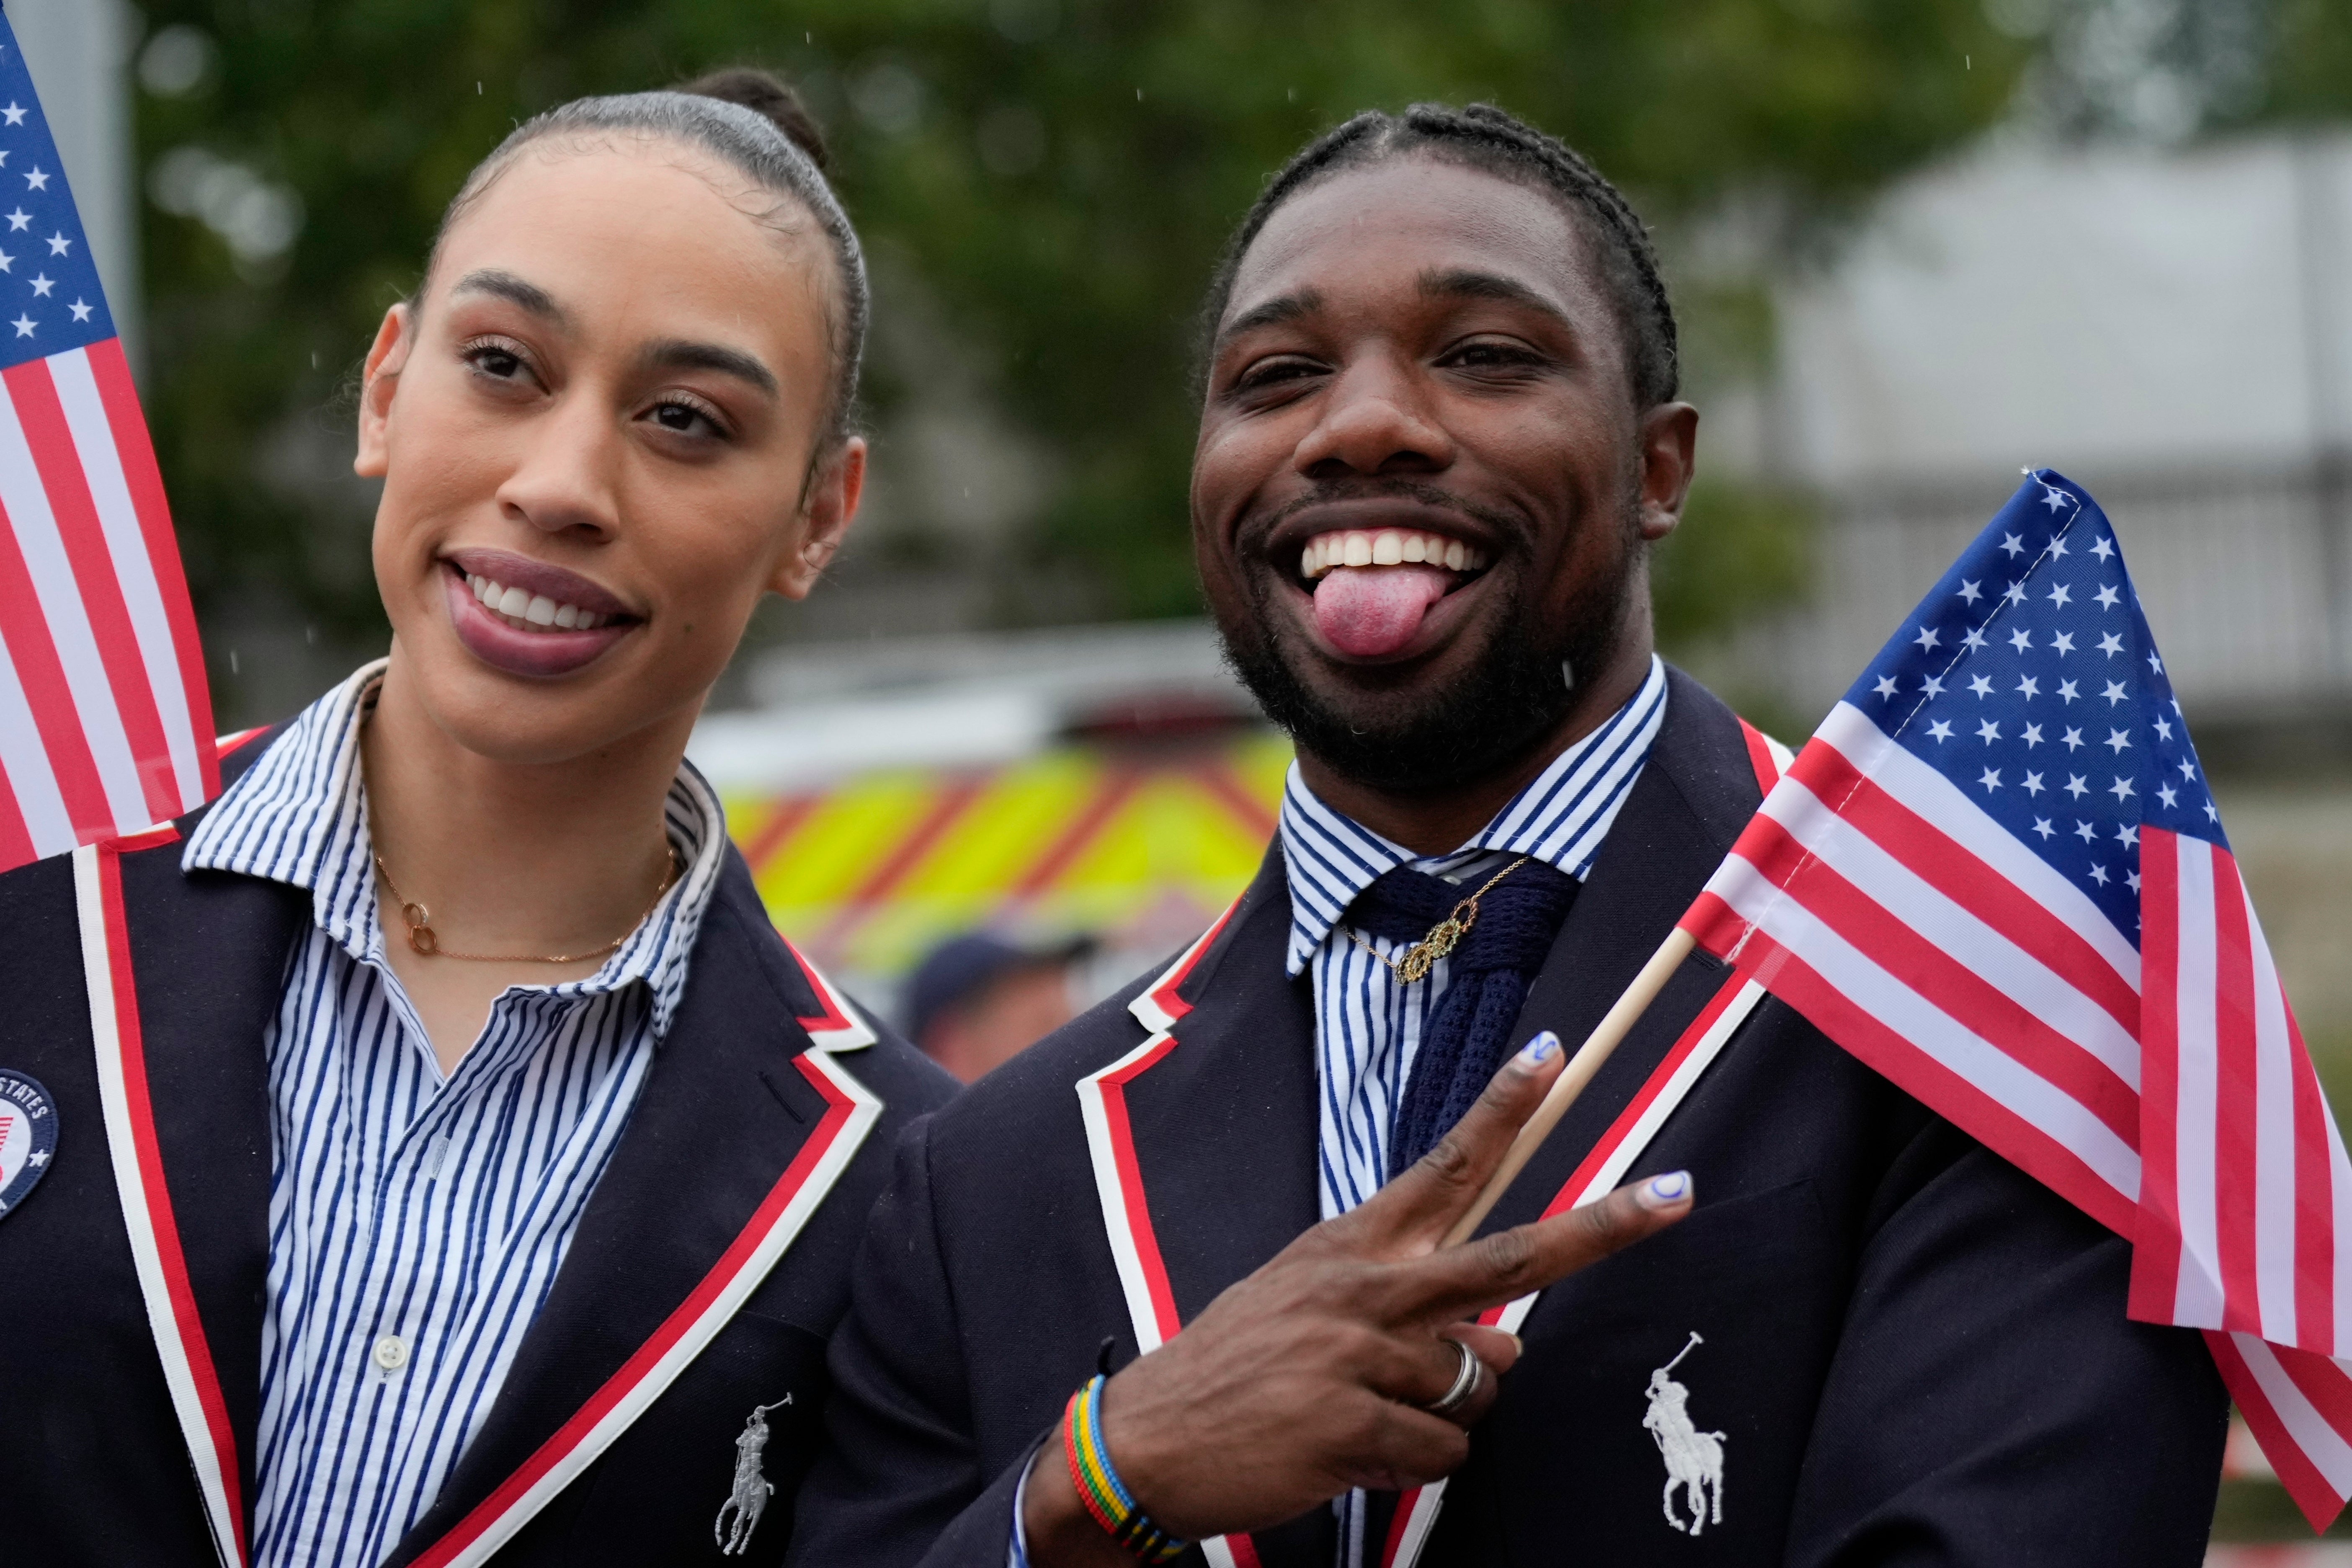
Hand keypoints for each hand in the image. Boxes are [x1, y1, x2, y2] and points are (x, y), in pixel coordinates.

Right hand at [1021, 1032, 1693, 1562]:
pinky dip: (1410, 1462)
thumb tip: (1502, 1342)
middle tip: (1677, 1193)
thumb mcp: (1306, 1307)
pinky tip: (1353, 1452)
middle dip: (1604, 1225)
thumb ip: (1408, 1312)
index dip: (1502, 1110)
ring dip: (1442, 1412)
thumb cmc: (1236, 1369)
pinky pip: (1443, 1448)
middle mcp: (1366, 1288)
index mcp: (1351, 1246)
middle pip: (1512, 1254)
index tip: (1552, 1056)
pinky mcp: (1354, 1423)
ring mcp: (1361, 1353)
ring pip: (1480, 1382)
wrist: (1149, 1440)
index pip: (1443, 1166)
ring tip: (1367, 1416)